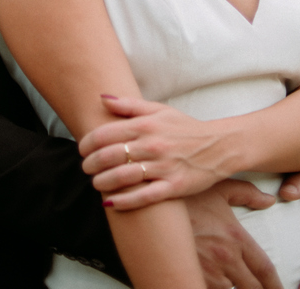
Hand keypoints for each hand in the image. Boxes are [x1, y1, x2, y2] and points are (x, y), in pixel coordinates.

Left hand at [79, 96, 235, 208]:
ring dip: (102, 182)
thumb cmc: (184, 128)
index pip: (106, 133)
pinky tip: (111, 203)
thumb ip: (129, 105)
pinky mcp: (173, 187)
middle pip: (110, 156)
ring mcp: (163, 167)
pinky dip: (124, 202)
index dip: (88, 143)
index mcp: (146, 125)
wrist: (218, 146)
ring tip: (96, 184)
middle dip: (90, 164)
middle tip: (85, 167)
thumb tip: (102, 98)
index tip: (82, 148)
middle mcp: (152, 145)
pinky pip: (144, 197)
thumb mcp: (159, 110)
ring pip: (123, 177)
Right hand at [187, 180, 282, 288]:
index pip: (265, 270)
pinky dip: (213, 286)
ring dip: (233, 288)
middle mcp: (225, 258)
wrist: (152, 204)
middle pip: (253, 288)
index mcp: (236, 237)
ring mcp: (207, 271)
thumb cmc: (186, 194)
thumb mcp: (220, 187)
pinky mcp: (190, 275)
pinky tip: (212, 279)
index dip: (276, 284)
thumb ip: (248, 194)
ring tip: (233, 280)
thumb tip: (269, 200)